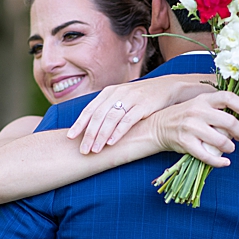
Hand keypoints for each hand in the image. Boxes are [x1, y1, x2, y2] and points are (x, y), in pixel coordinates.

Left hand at [67, 74, 215, 154]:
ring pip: (111, 118)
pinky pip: (128, 120)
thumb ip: (108, 109)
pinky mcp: (143, 105)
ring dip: (101, 135)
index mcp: (109, 92)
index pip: (90, 109)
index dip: (79, 124)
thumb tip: (91, 128)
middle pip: (98, 115)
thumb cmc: (142, 97)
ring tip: (95, 150)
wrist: (168, 87)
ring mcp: (131, 98)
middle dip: (88, 134)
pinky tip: (111, 142)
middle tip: (82, 150)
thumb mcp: (122, 99)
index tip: (70, 137)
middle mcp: (117, 94)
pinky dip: (118, 132)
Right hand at [148, 92, 238, 167]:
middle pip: (229, 122)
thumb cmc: (184, 116)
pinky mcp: (186, 143)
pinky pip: (208, 156)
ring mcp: (191, 127)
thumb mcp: (198, 104)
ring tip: (230, 148)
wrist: (158, 127)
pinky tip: (224, 162)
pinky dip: (219, 162)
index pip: (228, 98)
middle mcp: (198, 111)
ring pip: (221, 141)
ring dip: (230, 147)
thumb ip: (217, 108)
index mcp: (203, 99)